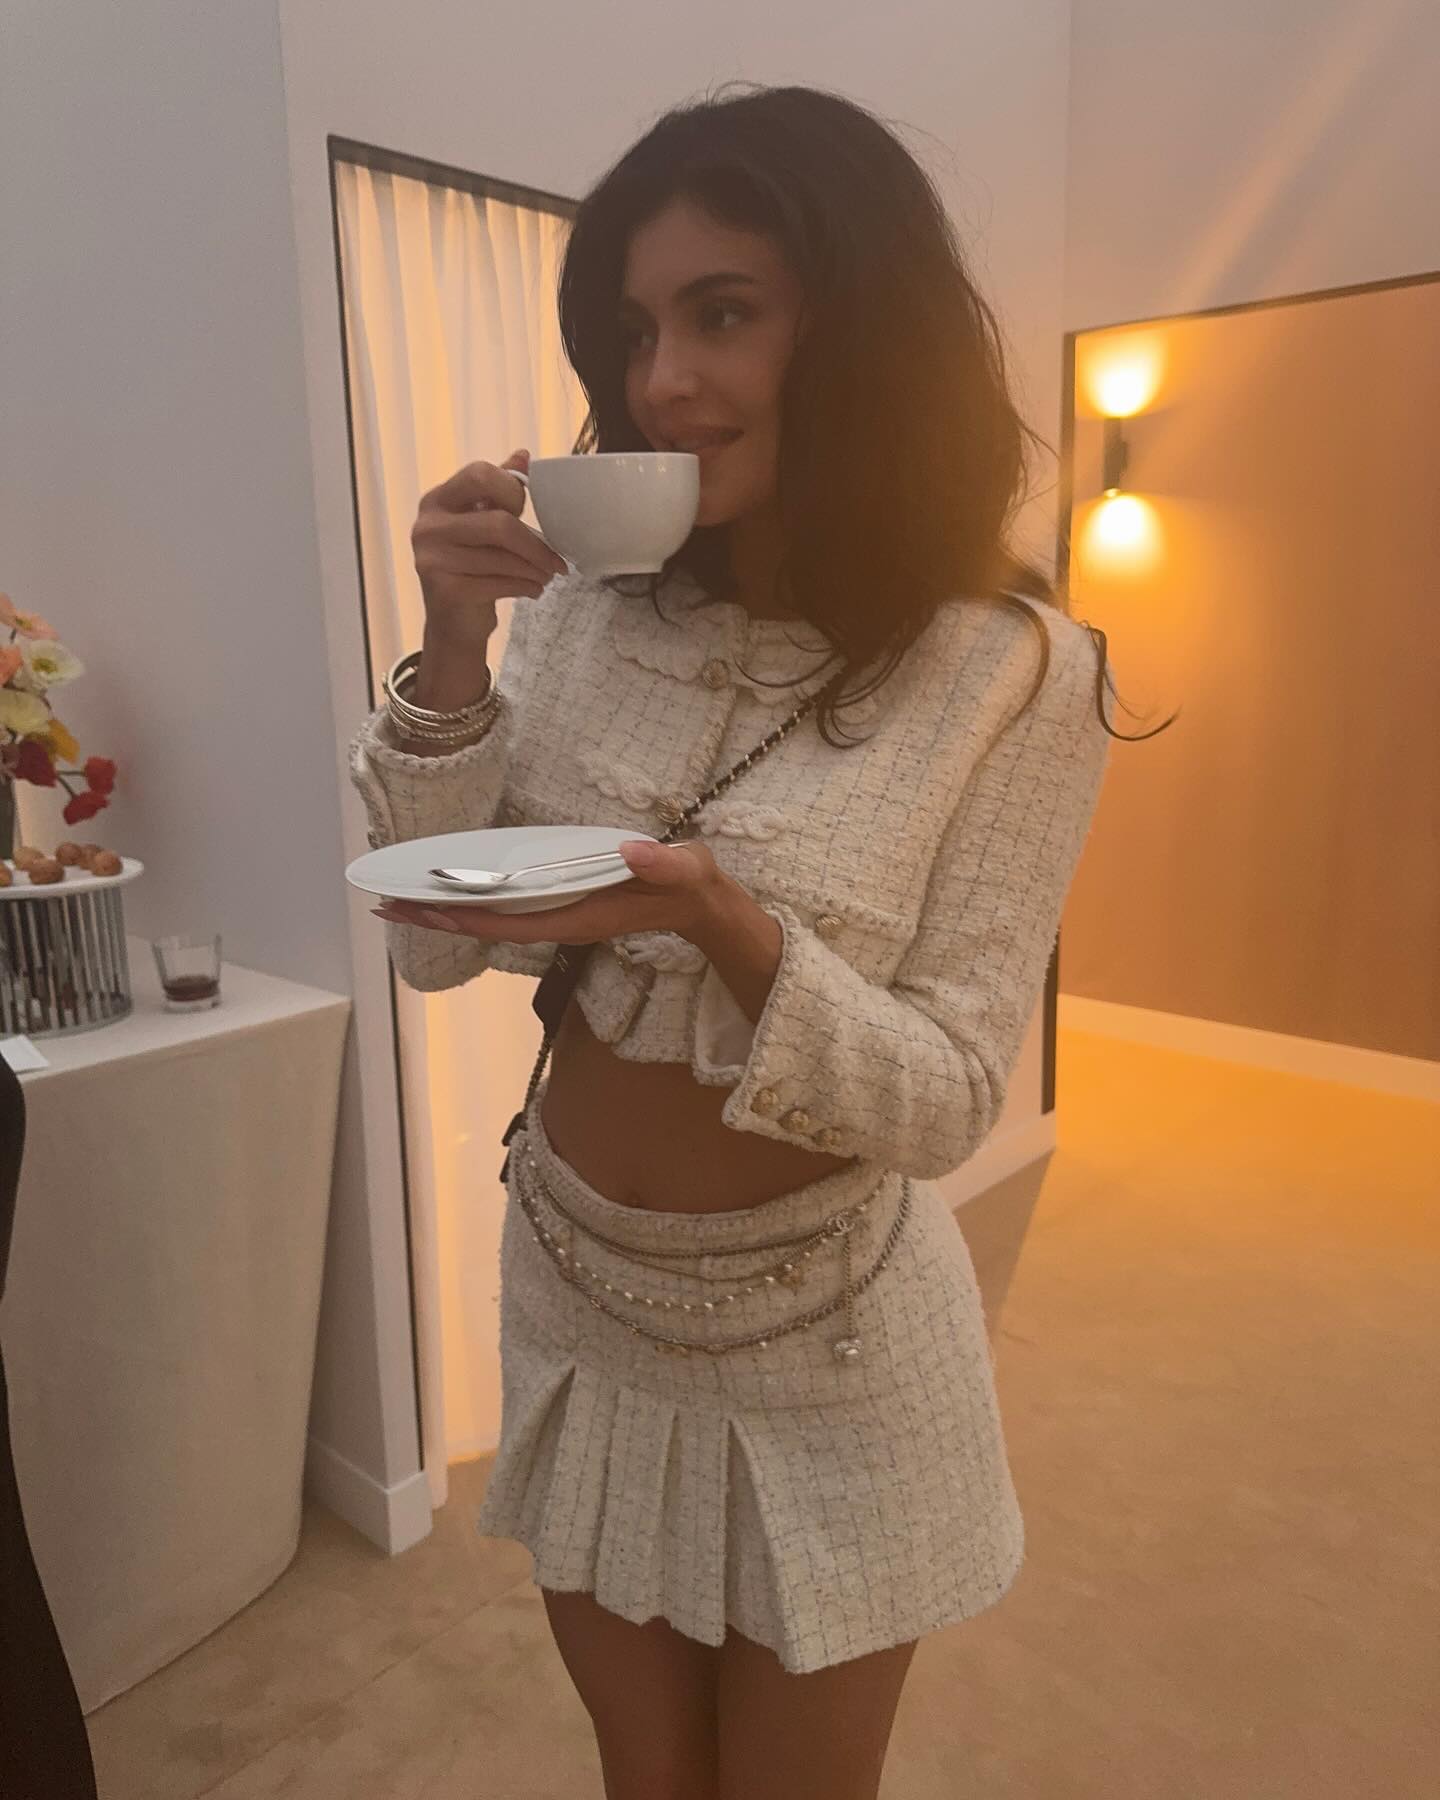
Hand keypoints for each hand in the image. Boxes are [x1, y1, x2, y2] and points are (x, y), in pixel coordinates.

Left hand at [371, 839, 727, 945]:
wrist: (697, 906)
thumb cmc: (688, 887)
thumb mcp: (684, 870)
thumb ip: (663, 864)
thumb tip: (631, 851)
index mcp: (577, 918)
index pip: (509, 922)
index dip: (465, 916)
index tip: (423, 908)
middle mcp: (557, 922)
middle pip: (485, 927)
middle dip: (436, 918)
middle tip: (383, 906)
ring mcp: (555, 917)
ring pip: (488, 920)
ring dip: (445, 912)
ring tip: (399, 902)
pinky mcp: (557, 906)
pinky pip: (502, 908)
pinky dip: (469, 901)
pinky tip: (447, 892)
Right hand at [411, 450, 569, 653]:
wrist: (453, 623)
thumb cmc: (471, 567)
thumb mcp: (481, 523)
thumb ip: (498, 490)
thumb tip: (523, 455)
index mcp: (437, 501)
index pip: (480, 475)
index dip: (512, 490)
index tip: (527, 512)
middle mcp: (427, 526)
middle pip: (499, 523)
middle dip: (536, 545)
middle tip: (557, 561)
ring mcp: (431, 559)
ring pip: (503, 558)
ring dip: (535, 570)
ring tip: (547, 576)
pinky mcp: (444, 590)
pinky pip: (499, 583)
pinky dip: (525, 587)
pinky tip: (533, 590)